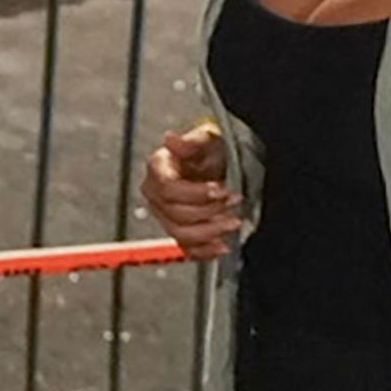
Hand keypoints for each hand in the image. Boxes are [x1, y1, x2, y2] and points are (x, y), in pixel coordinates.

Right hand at [142, 123, 242, 260]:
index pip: (168, 188)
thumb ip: (190, 142)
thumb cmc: (210, 150)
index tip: (219, 189)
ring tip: (233, 221)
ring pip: (181, 234)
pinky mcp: (179, 231)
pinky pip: (187, 248)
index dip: (195, 192)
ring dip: (211, 231)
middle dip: (209, 210)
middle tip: (234, 201)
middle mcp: (157, 194)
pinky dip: (206, 251)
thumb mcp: (205, 139)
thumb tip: (171, 139)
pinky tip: (223, 245)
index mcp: (158, 169)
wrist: (217, 165)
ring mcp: (166, 215)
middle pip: (176, 213)